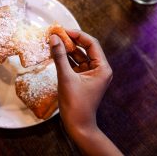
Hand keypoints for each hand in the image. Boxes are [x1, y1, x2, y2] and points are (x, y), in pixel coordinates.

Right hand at [50, 30, 121, 155]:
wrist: (77, 126)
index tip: (62, 30)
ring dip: (67, 50)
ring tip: (53, 42)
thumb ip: (59, 57)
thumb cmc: (75, 104)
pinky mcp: (82, 79)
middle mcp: (99, 69)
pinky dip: (65, 59)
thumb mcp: (66, 77)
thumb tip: (54, 38)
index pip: (91, 43)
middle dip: (71, 41)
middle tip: (56, 35)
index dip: (77, 35)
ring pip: (79, 56)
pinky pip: (74, 65)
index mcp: (102, 68)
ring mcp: (91, 74)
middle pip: (85, 49)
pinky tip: (55, 54)